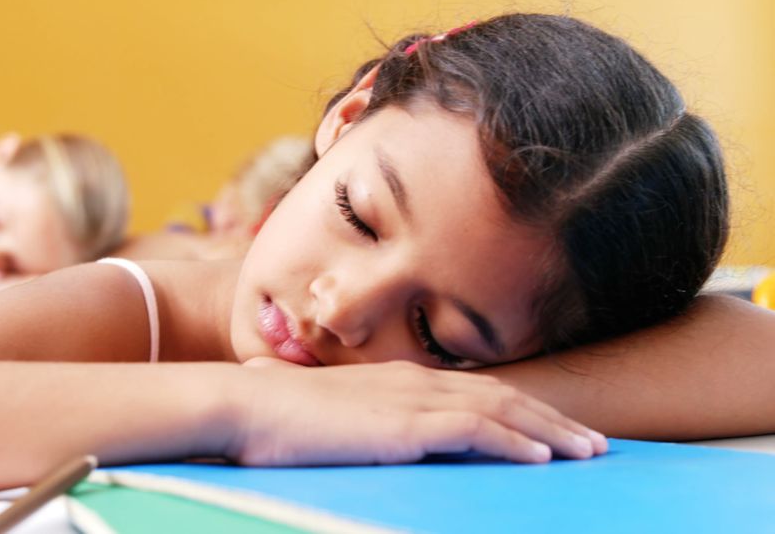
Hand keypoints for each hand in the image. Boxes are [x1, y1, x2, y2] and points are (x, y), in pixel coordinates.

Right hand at [229, 359, 606, 465]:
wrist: (243, 406)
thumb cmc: (273, 415)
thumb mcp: (324, 417)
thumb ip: (353, 422)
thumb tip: (353, 431)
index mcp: (399, 380)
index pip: (476, 392)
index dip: (522, 409)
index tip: (554, 428)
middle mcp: (415, 383)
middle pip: (503, 397)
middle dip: (553, 419)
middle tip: (595, 442)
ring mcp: (411, 401)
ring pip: (501, 412)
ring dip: (550, 431)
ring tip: (588, 452)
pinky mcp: (404, 426)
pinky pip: (475, 432)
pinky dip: (513, 442)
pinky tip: (543, 458)